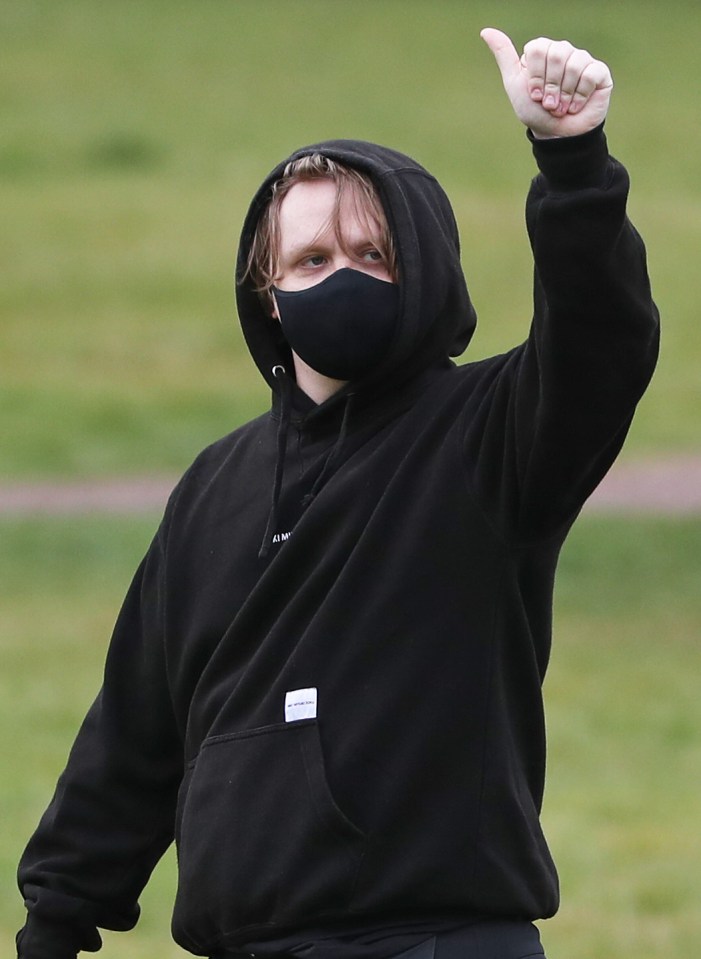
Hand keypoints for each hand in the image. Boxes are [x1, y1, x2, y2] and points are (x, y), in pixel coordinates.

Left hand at [480, 28, 612, 138]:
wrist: (556, 136)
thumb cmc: (535, 111)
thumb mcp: (515, 84)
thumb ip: (504, 56)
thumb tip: (486, 31)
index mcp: (543, 51)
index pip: (539, 49)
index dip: (536, 76)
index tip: (535, 94)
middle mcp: (564, 51)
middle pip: (558, 54)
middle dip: (551, 87)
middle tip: (549, 103)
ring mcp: (582, 60)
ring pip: (575, 64)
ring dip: (565, 94)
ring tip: (562, 107)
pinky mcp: (599, 73)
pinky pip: (591, 74)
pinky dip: (580, 95)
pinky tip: (576, 105)